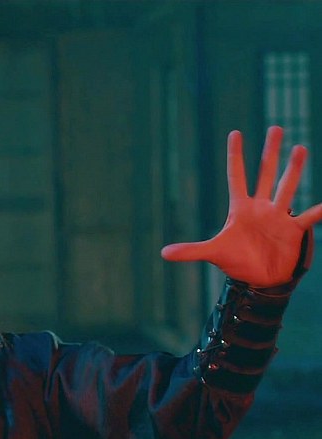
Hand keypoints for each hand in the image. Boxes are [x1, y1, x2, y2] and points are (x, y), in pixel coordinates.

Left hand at [161, 126, 321, 286]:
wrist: (259, 279)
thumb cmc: (236, 262)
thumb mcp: (213, 253)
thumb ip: (190, 251)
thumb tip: (163, 254)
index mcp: (241, 208)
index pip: (236, 176)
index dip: (235, 156)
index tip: (235, 133)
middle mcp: (261, 207)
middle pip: (266, 174)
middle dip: (270, 152)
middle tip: (275, 128)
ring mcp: (279, 216)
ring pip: (287, 187)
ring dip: (294, 169)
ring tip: (300, 148)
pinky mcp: (294, 230)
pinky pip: (310, 217)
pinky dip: (319, 210)